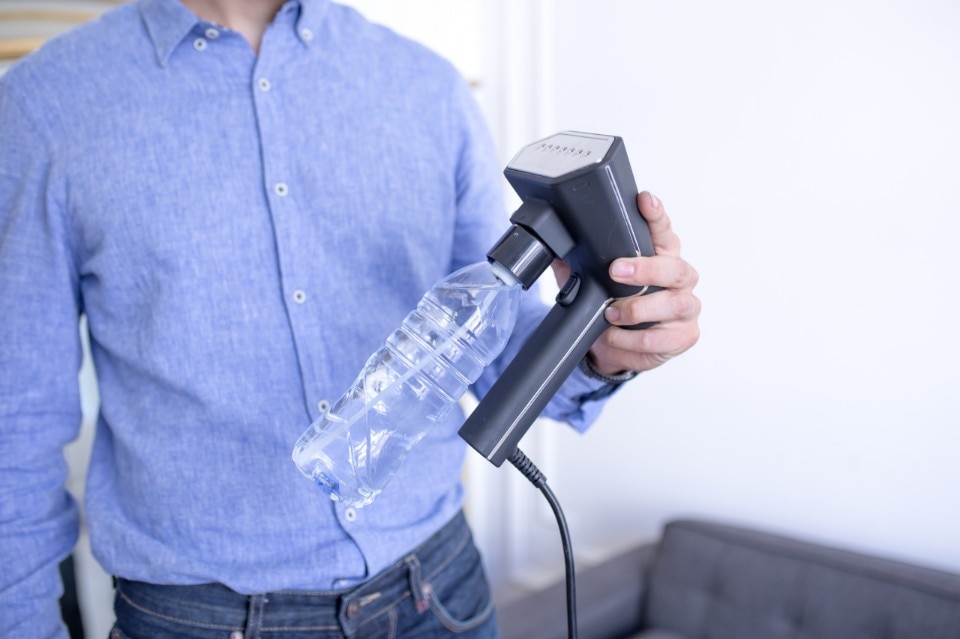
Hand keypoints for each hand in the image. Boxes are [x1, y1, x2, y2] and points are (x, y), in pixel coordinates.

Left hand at [552, 191, 700, 375]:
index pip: (663, 230)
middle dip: (645, 269)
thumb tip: (555, 241)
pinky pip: (663, 338)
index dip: (656, 215)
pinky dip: (634, 339)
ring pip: (674, 304)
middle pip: (675, 268)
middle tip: (615, 271)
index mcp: (660, 255)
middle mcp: (679, 278)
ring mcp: (685, 307)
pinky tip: (616, 336)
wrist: (617, 347)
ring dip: (638, 309)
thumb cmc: (612, 304)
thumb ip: (579, 259)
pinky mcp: (684, 335)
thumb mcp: (593, 279)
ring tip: (611, 314)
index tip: (645, 201)